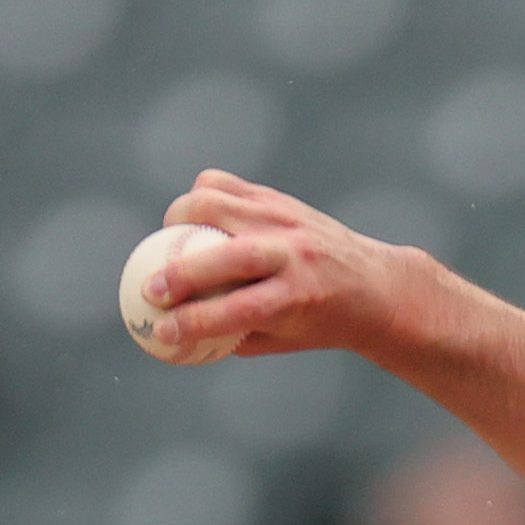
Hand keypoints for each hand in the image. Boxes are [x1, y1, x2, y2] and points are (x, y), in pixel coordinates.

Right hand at [144, 172, 438, 364]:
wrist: (374, 285)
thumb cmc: (322, 321)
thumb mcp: (286, 339)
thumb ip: (235, 334)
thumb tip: (181, 332)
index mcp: (298, 298)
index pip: (237, 310)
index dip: (193, 322)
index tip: (162, 332)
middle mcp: (292, 254)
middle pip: (223, 256)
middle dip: (178, 274)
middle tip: (150, 291)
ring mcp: (284, 219)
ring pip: (214, 202)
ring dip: (179, 221)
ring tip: (166, 242)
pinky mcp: (277, 198)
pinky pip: (224, 185)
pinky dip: (200, 197)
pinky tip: (191, 218)